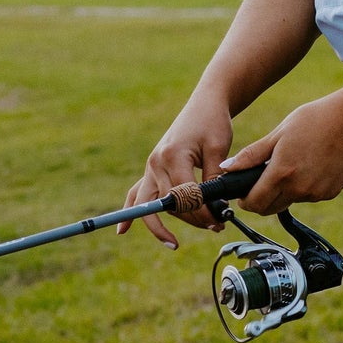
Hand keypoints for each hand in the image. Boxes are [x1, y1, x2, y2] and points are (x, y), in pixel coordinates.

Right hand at [117, 90, 232, 246]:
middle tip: (216, 226)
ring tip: (183, 237)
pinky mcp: (152, 169)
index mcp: (172, 156)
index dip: (202, 213)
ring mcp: (150, 167)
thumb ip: (214, 178)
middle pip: (169, 204)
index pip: (185, 196)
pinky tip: (122, 231)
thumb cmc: (213, 123)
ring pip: (152, 204)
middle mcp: (156, 163)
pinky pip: (136, 194)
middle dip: (192, 219)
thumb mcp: (219, 148)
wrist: (204, 105)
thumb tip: (216, 207)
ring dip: (168, 223)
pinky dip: (130, 212)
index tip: (219, 221)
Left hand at [223, 89, 342, 215]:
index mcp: (282, 173)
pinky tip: (311, 165)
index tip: (243, 194)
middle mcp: (299, 189)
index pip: (255, 203)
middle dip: (262, 199)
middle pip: (271, 208)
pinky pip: (309, 196)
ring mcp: (317, 194)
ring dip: (285, 190)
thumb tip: (226, 169)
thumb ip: (251, 155)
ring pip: (291, 201)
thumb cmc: (315, 119)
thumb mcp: (279, 133)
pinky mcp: (331, 193)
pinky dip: (304, 187)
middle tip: (263, 179)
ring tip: (292, 163)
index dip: (246, 201)